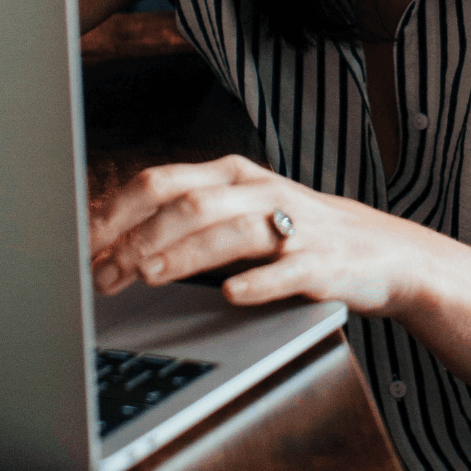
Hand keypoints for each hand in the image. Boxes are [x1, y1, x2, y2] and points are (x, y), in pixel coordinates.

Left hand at [88, 154, 433, 314]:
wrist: (385, 253)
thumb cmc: (295, 237)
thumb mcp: (240, 218)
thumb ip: (187, 225)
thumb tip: (112, 248)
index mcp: (232, 175)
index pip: (162, 181)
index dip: (119, 211)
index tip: (84, 243)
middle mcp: (260, 191)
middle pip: (190, 202)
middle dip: (141, 236)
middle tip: (106, 272)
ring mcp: (295, 224)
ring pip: (231, 230)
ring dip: (185, 253)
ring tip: (149, 275)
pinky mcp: (324, 262)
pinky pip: (287, 270)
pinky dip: (257, 282)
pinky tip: (231, 295)